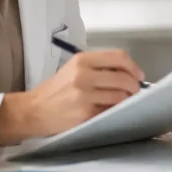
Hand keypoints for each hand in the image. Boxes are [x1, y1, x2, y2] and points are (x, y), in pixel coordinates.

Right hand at [0, 49, 144, 145]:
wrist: (32, 111)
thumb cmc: (55, 90)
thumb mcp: (73, 69)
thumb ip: (98, 67)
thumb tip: (128, 73)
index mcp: (82, 60)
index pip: (119, 57)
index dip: (134, 67)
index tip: (139, 75)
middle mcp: (83, 75)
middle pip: (123, 78)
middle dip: (134, 86)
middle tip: (135, 92)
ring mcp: (84, 95)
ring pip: (120, 96)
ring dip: (127, 100)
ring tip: (124, 102)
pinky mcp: (85, 114)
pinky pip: (110, 111)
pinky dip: (116, 111)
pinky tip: (112, 111)